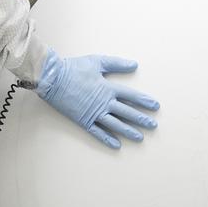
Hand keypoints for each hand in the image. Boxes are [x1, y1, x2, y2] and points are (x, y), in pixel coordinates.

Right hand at [34, 50, 159, 147]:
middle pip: (127, 112)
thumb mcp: (97, 61)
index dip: (144, 101)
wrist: (53, 79)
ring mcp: (94, 113)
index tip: (155, 106)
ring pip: (116, 124)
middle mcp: (104, 102)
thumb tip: (134, 65)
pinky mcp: (83, 121)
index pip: (131, 96)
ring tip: (140, 137)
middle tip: (153, 126)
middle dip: (141, 119)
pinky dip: (107, 139)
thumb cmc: (74, 68)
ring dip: (129, 131)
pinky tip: (116, 145)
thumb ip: (117, 64)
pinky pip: (98, 132)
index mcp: (108, 88)